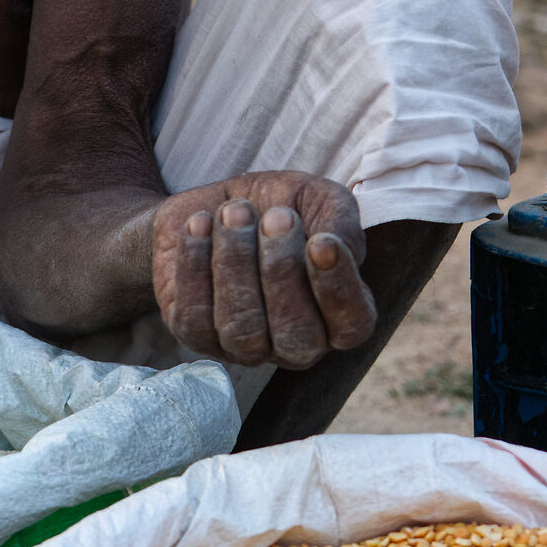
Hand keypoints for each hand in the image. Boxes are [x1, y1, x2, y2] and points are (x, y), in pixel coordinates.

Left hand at [152, 171, 375, 370]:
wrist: (212, 205)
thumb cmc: (275, 207)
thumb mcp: (317, 199)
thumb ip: (338, 219)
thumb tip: (337, 245)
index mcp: (336, 317)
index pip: (351, 325)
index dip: (337, 288)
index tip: (321, 241)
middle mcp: (295, 344)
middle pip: (296, 334)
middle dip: (282, 269)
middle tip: (275, 216)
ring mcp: (244, 347)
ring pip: (242, 328)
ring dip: (236, 262)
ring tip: (234, 212)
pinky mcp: (196, 335)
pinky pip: (195, 316)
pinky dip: (195, 264)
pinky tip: (200, 224)